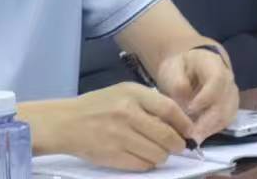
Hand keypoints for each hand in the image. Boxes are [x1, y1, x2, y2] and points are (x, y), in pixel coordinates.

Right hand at [41, 82, 197, 170]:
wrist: (67, 123)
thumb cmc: (99, 105)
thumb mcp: (124, 92)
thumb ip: (150, 102)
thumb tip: (178, 120)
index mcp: (133, 94)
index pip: (168, 109)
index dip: (184, 123)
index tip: (190, 131)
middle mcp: (127, 114)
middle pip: (165, 135)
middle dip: (178, 144)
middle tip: (179, 146)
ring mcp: (119, 136)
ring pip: (156, 153)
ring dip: (163, 155)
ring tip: (160, 151)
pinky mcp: (112, 156)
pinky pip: (141, 165)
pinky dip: (148, 163)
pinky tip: (144, 157)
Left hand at [156, 46, 238, 141]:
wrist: (187, 67)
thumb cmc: (178, 68)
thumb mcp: (171, 69)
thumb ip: (178, 85)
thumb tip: (186, 107)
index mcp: (214, 64)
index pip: (217, 80)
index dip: (205, 98)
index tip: (189, 110)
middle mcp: (228, 79)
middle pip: (225, 101)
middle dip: (208, 121)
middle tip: (191, 136)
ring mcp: (230, 94)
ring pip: (227, 114)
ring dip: (210, 129)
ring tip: (192, 139)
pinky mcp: (229, 108)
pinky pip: (225, 122)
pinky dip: (212, 131)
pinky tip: (197, 136)